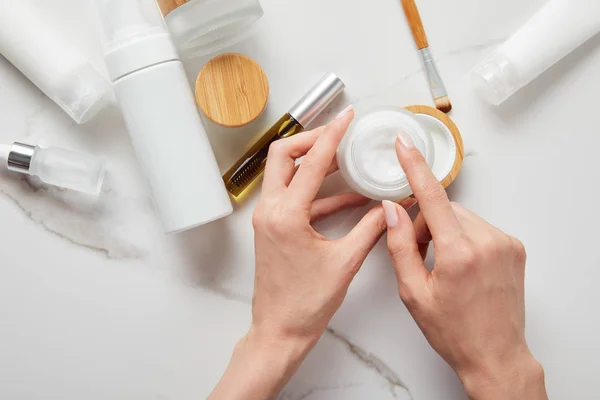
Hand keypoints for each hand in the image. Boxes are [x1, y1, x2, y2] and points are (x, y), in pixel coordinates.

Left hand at [210, 106, 412, 399]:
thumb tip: (390, 207)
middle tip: (339, 134)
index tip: (347, 117)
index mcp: (286, 215)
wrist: (279, 331)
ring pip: (284, 173)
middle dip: (311, 139)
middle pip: (284, 155)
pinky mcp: (273, 228)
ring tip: (345, 157)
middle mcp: (270, 210)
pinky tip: (346, 195)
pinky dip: (316, 191)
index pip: (311, 161)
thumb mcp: (345, 262)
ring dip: (312, 162)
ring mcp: (268, 218)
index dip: (332, 134)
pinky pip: (292, 196)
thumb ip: (370, 229)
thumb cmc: (305, 303)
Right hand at [382, 132, 547, 399]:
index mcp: (458, 253)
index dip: (415, 168)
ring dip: (446, 230)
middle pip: (445, 209)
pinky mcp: (514, 247)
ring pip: (462, 217)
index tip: (405, 145)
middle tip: (420, 253)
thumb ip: (399, 245)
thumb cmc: (453, 331)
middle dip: (426, 223)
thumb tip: (391, 209)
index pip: (432, 198)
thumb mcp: (413, 292)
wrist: (495, 354)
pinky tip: (462, 264)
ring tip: (443, 264)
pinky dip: (465, 236)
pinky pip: (480, 226)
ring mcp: (505, 243)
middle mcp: (487, 242)